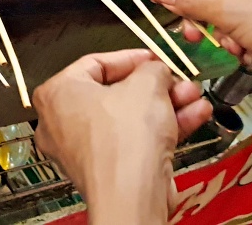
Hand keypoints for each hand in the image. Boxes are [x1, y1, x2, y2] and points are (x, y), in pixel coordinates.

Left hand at [32, 50, 210, 218]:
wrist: (133, 194)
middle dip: (156, 86)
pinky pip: (135, 140)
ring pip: (130, 118)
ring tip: (192, 96)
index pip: (95, 63)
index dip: (130, 57)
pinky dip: (163, 128)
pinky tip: (194, 116)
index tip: (152, 57)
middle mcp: (62, 122)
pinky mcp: (107, 170)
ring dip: (166, 106)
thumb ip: (152, 69)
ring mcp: (84, 149)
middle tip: (176, 80)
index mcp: (57, 93)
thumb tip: (156, 70)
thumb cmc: (124, 139)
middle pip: (116, 93)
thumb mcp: (146, 84)